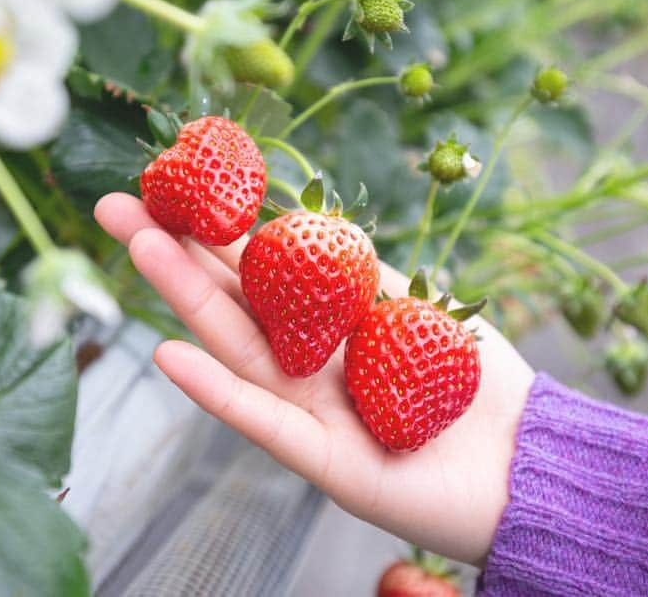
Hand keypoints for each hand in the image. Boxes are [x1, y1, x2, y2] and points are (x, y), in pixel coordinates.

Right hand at [94, 193, 534, 566]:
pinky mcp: (326, 460)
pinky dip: (217, 391)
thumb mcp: (424, 309)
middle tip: (115, 204)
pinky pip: (264, 420)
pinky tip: (169, 354)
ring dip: (183, 296)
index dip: (215, 227)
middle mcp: (307, 365)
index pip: (261, 269)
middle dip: (172, 250)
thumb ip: (366, 278)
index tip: (171, 183)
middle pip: (230, 299)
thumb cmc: (482, 387)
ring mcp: (310, 411)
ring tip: (136, 246)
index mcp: (328, 326)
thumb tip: (318, 226)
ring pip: (236, 345)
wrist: (533, 463)